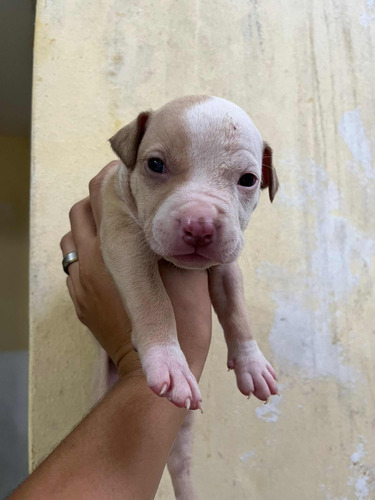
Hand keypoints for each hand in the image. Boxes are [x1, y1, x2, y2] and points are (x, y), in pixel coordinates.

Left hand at [60, 161, 211, 379]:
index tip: (130, 174)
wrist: (152, 369)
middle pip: (80, 213)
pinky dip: (88, 256)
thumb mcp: (184, 273)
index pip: (100, 196)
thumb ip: (173, 240)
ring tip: (117, 231)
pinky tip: (111, 264)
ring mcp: (80, 285)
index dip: (113, 179)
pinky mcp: (81, 303)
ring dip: (90, 230)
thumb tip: (171, 216)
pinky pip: (74, 267)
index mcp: (111, 250)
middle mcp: (88, 263)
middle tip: (126, 201)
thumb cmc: (177, 321)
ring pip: (72, 240)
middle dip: (99, 202)